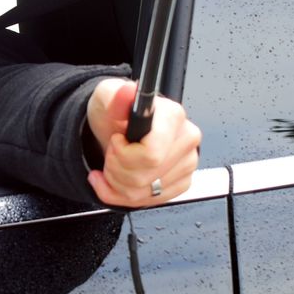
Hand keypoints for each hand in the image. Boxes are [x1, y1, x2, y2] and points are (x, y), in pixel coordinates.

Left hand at [85, 79, 200, 207]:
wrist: (118, 129)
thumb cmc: (116, 113)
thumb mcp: (106, 98)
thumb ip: (115, 98)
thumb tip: (127, 92)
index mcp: (173, 117)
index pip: (152, 154)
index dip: (124, 154)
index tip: (117, 140)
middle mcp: (186, 139)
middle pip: (144, 177)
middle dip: (115, 169)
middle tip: (112, 151)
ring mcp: (187, 163)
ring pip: (144, 193)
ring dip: (117, 183)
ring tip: (114, 164)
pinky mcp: (182, 182)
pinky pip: (149, 202)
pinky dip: (123, 195)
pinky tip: (119, 178)